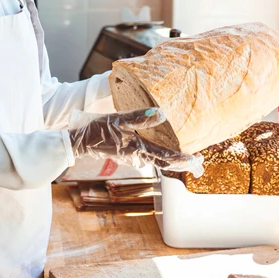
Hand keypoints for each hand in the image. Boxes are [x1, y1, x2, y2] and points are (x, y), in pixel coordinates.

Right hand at [68, 108, 205, 175]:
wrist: (79, 142)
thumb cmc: (98, 130)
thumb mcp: (118, 119)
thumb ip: (139, 117)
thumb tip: (162, 113)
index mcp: (138, 148)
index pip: (166, 158)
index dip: (183, 160)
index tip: (198, 160)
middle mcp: (138, 156)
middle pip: (165, 163)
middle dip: (182, 162)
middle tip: (199, 160)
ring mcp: (133, 157)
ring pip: (157, 161)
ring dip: (172, 159)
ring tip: (186, 154)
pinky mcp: (128, 154)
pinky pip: (149, 156)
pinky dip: (161, 155)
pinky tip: (163, 148)